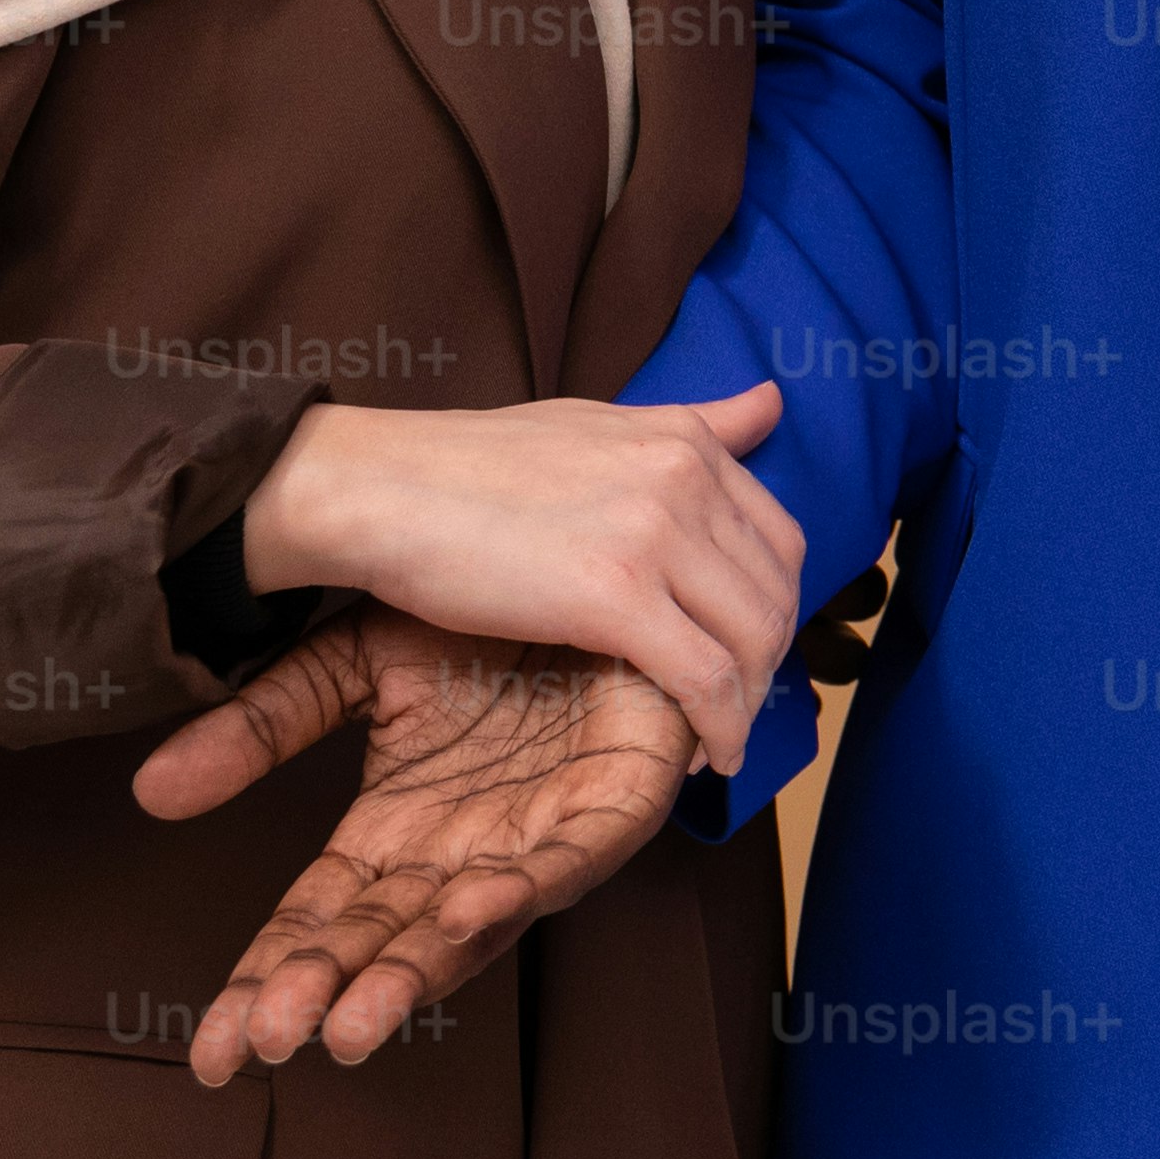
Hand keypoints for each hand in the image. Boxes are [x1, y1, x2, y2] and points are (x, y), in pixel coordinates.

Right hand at [132, 615, 697, 1083]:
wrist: (596, 571)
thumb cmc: (487, 627)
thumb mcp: (353, 661)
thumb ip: (266, 726)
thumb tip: (151, 790)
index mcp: (394, 834)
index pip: (315, 924)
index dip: (266, 981)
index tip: (213, 1050)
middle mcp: (458, 856)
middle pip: (379, 943)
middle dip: (325, 994)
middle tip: (270, 1037)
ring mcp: (535, 841)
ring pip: (470, 928)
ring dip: (414, 975)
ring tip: (355, 1018)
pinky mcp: (612, 807)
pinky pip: (567, 862)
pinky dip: (523, 890)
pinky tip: (468, 909)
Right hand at [230, 378, 800, 771]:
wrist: (380, 488)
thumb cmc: (470, 467)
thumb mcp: (597, 422)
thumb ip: (691, 423)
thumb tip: (772, 402)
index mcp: (683, 439)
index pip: (780, 537)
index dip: (774, 606)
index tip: (743, 650)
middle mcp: (683, 477)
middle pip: (775, 593)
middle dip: (766, 662)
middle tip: (733, 704)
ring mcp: (653, 533)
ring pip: (752, 640)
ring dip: (748, 703)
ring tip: (718, 736)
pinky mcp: (614, 594)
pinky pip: (704, 679)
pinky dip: (721, 728)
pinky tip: (706, 756)